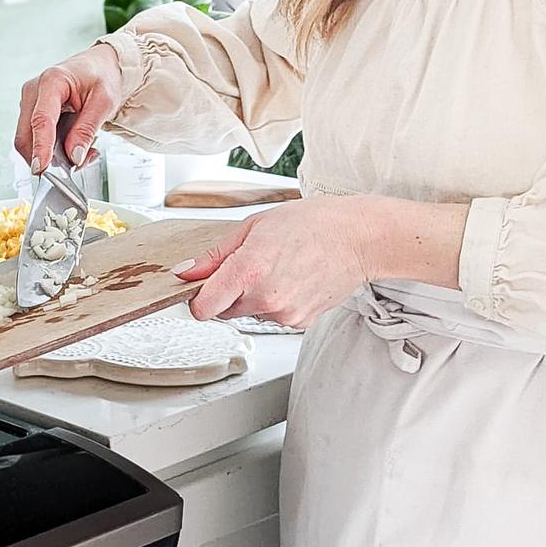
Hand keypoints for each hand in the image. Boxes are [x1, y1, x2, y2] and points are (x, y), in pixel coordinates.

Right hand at [15, 45, 121, 173]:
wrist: (99, 66)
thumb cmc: (101, 76)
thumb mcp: (104, 102)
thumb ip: (87, 129)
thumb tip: (74, 156)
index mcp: (52, 81)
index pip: (41, 120)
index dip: (40, 147)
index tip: (41, 167)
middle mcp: (34, 91)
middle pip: (26, 135)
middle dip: (46, 157)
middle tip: (75, 166)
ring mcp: (30, 102)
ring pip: (29, 141)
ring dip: (51, 156)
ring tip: (81, 152)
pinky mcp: (32, 112)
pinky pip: (35, 139)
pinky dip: (51, 150)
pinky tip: (73, 146)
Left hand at [180, 197, 375, 328]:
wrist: (359, 239)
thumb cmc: (312, 224)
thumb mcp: (254, 226)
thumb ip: (215, 255)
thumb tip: (187, 272)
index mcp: (249, 270)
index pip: (203, 308)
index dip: (198, 298)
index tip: (202, 288)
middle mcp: (265, 298)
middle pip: (223, 311)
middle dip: (228, 293)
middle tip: (250, 265)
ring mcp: (284, 314)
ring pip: (248, 314)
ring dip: (252, 297)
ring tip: (277, 268)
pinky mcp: (299, 323)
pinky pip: (272, 317)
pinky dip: (274, 302)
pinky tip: (291, 280)